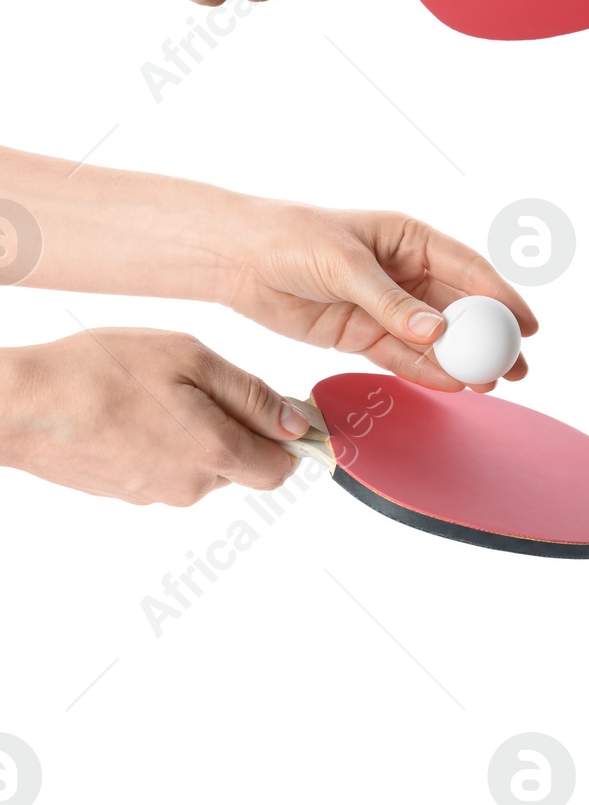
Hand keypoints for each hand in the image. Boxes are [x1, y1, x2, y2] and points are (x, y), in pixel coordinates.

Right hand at [0, 329, 303, 504]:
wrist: (24, 404)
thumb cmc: (106, 371)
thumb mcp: (193, 361)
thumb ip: (251, 396)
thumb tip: (295, 425)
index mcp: (212, 454)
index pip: (279, 469)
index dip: (288, 438)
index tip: (281, 406)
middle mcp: (187, 486)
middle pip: (242, 465)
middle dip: (241, 427)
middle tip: (207, 382)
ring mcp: (152, 494)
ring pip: (204, 464)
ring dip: (201, 431)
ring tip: (164, 390)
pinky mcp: (124, 492)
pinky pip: (167, 467)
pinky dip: (166, 440)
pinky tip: (140, 409)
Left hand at [216, 204, 537, 391]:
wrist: (239, 260)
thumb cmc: (293, 238)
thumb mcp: (345, 264)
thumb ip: (391, 302)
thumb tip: (438, 330)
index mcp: (410, 238)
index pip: (468, 269)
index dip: (502, 298)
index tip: (527, 326)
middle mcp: (405, 271)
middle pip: (459, 308)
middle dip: (491, 338)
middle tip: (517, 367)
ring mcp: (386, 305)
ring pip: (435, 337)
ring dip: (462, 361)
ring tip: (490, 384)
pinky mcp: (361, 333)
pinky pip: (402, 356)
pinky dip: (427, 371)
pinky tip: (451, 385)